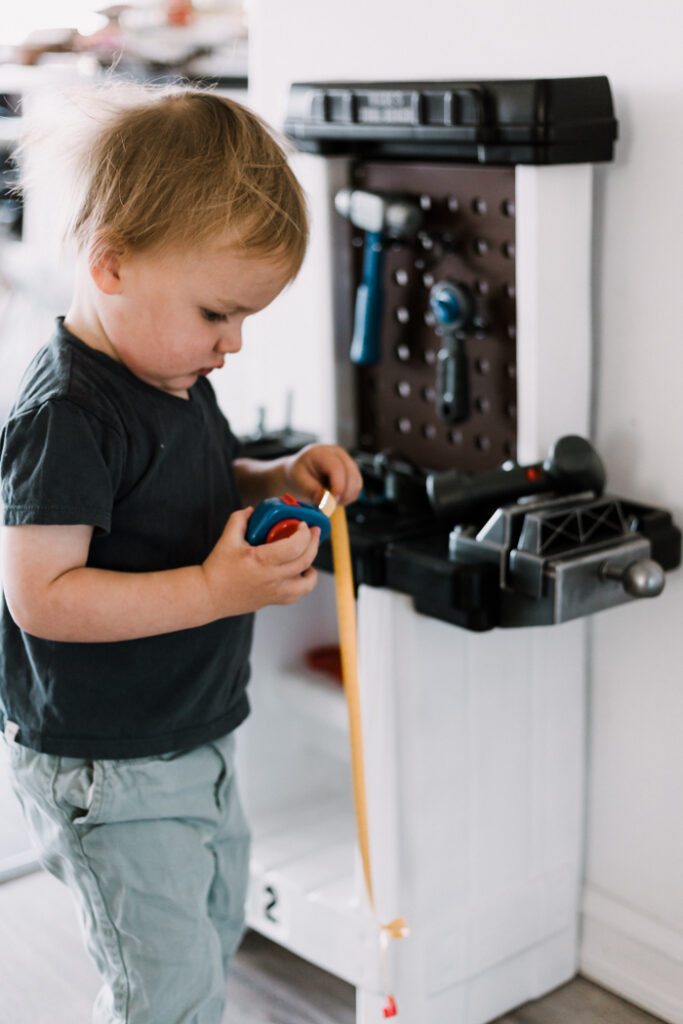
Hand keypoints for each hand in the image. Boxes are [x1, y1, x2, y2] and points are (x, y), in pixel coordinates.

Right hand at [202, 507, 320, 616]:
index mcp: (262, 560)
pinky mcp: (273, 600)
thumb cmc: (217, 569)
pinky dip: (303, 584)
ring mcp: (275, 592)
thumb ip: (240, 519)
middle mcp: (272, 577)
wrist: (209, 595)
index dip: (304, 533)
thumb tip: (253, 510)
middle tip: (315, 532)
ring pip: (307, 583)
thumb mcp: (227, 538)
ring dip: (313, 567)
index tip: (302, 524)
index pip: (294, 546)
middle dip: (314, 542)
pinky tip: (300, 574)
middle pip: (306, 560)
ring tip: (310, 555)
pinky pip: (297, 595)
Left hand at [283, 444, 362, 505]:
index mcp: (323, 453)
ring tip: (330, 500)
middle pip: (351, 475)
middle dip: (343, 494)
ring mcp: (348, 463)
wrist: (301, 471)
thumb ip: (311, 490)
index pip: (337, 468)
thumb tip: (325, 502)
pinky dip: (348, 497)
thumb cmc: (298, 473)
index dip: (338, 486)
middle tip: (328, 504)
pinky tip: (335, 497)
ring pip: (356, 483)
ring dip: (346, 497)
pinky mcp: (352, 473)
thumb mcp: (298, 480)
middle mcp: (339, 455)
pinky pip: (357, 488)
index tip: (332, 501)